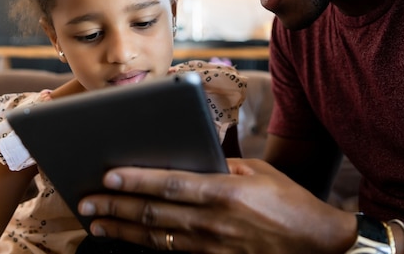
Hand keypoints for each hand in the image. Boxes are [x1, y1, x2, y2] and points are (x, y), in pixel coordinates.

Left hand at [78, 158, 354, 253]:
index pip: (170, 184)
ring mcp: (211, 246)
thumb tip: (190, 159)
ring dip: (121, 231)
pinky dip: (145, 247)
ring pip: (155, 238)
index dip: (136, 180)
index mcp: (224, 192)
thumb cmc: (289, 202)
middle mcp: (213, 222)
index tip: (108, 176)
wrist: (318, 245)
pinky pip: (171, 253)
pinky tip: (127, 242)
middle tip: (85, 203)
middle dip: (115, 208)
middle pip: (153, 214)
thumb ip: (221, 165)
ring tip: (96, 224)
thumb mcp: (258, 172)